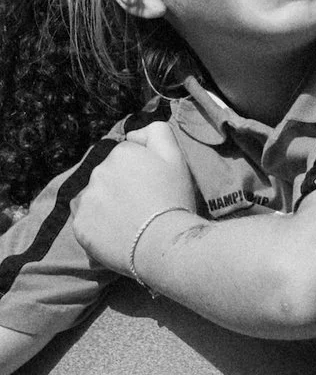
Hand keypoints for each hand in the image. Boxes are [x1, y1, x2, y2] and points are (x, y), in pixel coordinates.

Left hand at [72, 122, 193, 275]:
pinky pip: (88, 221)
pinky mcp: (79, 226)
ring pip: (97, 197)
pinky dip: (100, 225)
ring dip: (109, 204)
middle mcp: (98, 172)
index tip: (154, 184)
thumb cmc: (174, 198)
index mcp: (121, 153)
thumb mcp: (176, 156)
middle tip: (144, 203)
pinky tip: (118, 233)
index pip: (126, 155)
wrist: (163, 242)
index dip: (142, 169)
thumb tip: (133, 134)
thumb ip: (157, 132)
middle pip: (109, 175)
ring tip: (131, 220)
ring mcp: (86, 200)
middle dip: (121, 185)